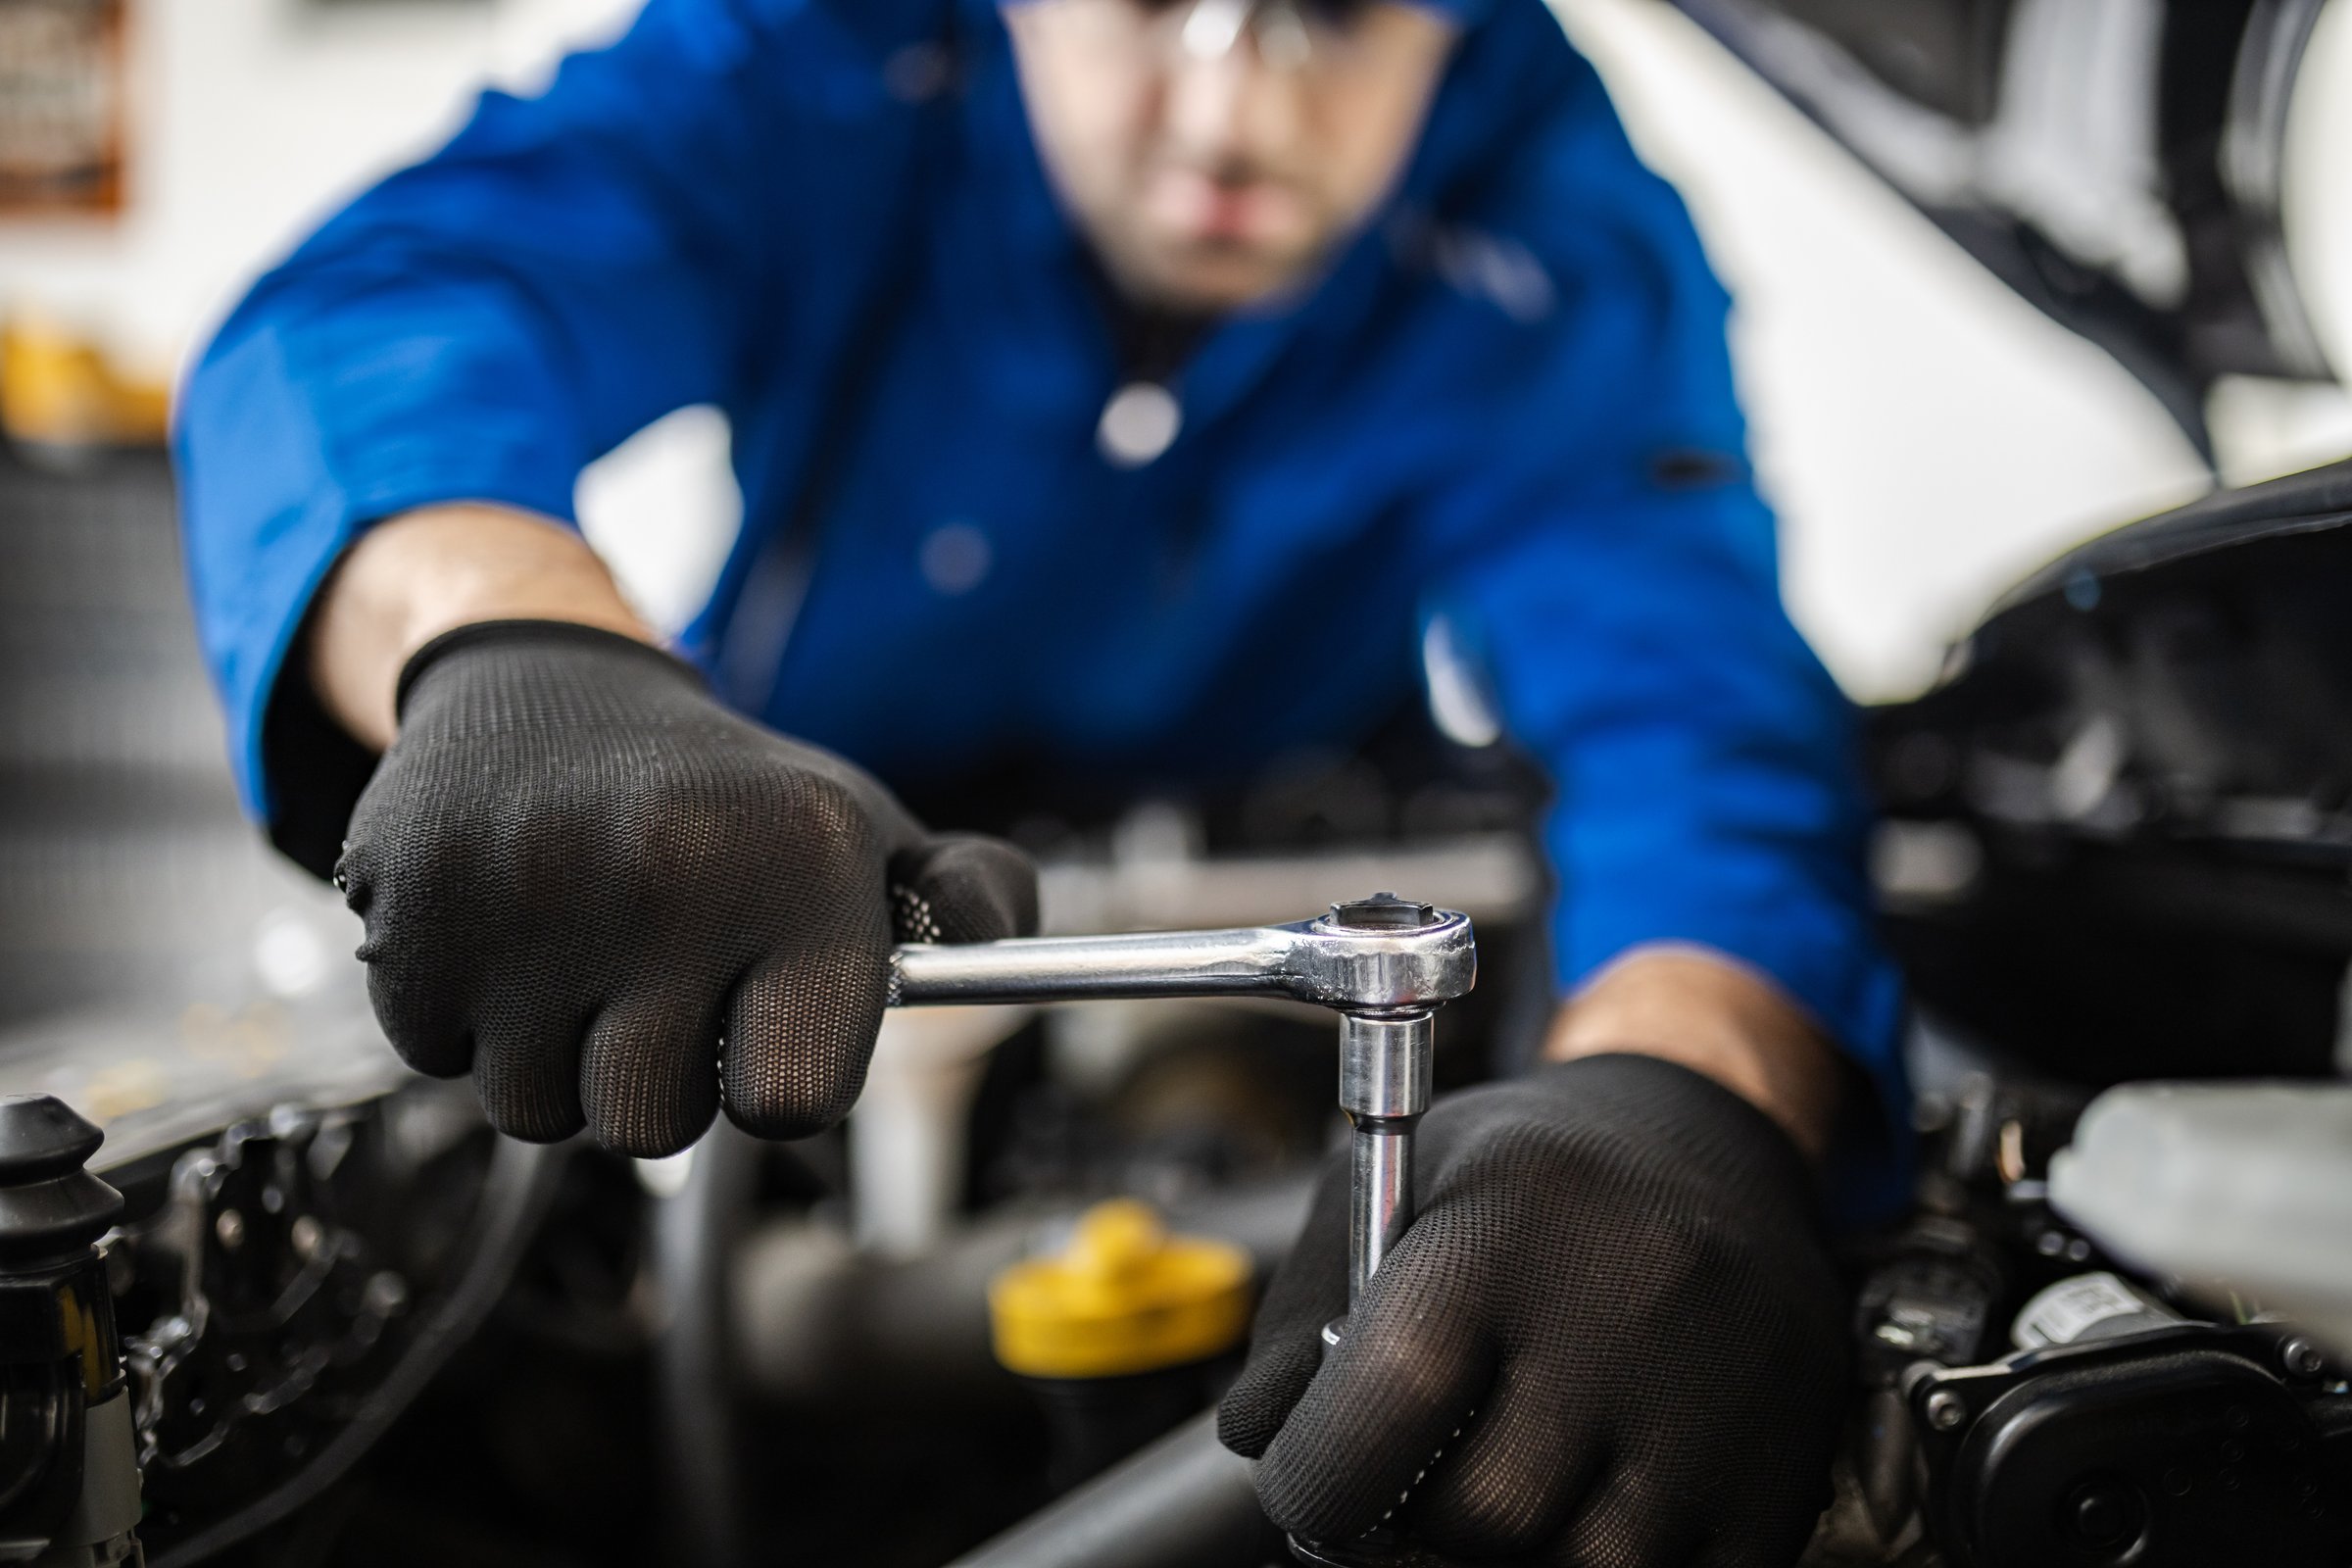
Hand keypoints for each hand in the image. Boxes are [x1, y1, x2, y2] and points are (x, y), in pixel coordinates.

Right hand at [333, 620, 1036, 1155]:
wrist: (545, 689)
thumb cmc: (725, 801)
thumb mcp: (862, 833)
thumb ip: (971, 898)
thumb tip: (1007, 944)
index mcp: (802, 861)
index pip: (795, 1100)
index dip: (777, 1080)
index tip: (762, 1025)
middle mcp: (670, 870)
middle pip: (656, 1125)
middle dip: (658, 1074)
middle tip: (657, 974)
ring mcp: (529, 894)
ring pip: (540, 1110)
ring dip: (557, 1055)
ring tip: (580, 945)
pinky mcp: (413, 911)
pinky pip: (443, 1064)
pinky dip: (466, 1021)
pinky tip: (505, 931)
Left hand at [1219, 1054, 1847, 1566]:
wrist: (1709, 1145)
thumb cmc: (1529, 1172)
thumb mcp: (1390, 1183)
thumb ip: (1305, 1311)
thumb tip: (1262, 1439)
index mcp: (1513, 1218)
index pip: (1394, 1395)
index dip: (1319, 1473)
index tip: (1303, 1482)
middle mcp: (1633, 1302)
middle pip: (1483, 1510)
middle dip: (1413, 1522)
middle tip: (1400, 1484)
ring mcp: (1724, 1396)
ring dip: (1511, 1556)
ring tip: (1494, 1482)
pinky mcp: (1784, 1470)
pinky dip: (1602, 1562)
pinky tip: (1577, 1499)